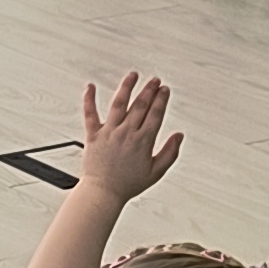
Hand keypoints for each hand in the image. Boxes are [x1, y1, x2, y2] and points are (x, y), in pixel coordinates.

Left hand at [75, 72, 184, 199]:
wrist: (103, 192)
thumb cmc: (127, 184)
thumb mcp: (156, 172)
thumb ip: (170, 153)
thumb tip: (179, 136)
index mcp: (142, 141)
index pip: (155, 114)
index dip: (161, 99)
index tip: (165, 90)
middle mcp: (126, 133)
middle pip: (140, 105)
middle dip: (149, 90)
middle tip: (155, 80)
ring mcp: (109, 132)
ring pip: (119, 104)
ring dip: (127, 87)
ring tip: (133, 75)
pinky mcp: (93, 135)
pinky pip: (90, 114)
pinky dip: (89, 99)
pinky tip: (90, 87)